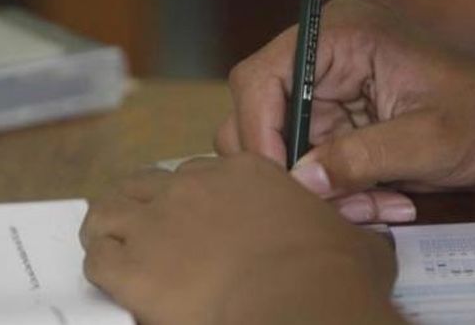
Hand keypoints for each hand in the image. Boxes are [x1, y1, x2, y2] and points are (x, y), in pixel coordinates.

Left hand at [81, 155, 399, 324]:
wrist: (298, 303)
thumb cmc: (330, 272)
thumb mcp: (355, 241)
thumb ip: (356, 229)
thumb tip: (376, 236)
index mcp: (243, 173)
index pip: (201, 171)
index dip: (195, 194)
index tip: (198, 215)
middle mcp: (193, 187)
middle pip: (149, 183)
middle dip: (148, 203)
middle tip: (155, 229)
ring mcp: (158, 222)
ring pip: (111, 210)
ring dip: (111, 226)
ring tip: (115, 241)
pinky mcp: (133, 265)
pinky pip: (98, 257)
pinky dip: (101, 265)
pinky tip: (111, 276)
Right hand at [216, 0, 474, 221]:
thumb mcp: (432, 140)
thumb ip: (363, 158)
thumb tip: (300, 180)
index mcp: (338, 35)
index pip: (259, 78)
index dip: (259, 132)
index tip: (285, 182)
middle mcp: (322, 56)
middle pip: (262, 115)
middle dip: (294, 168)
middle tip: (338, 204)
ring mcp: (327, 90)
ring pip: (284, 146)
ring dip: (320, 186)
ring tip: (375, 205)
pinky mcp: (337, 119)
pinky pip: (312, 162)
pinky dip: (337, 189)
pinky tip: (382, 200)